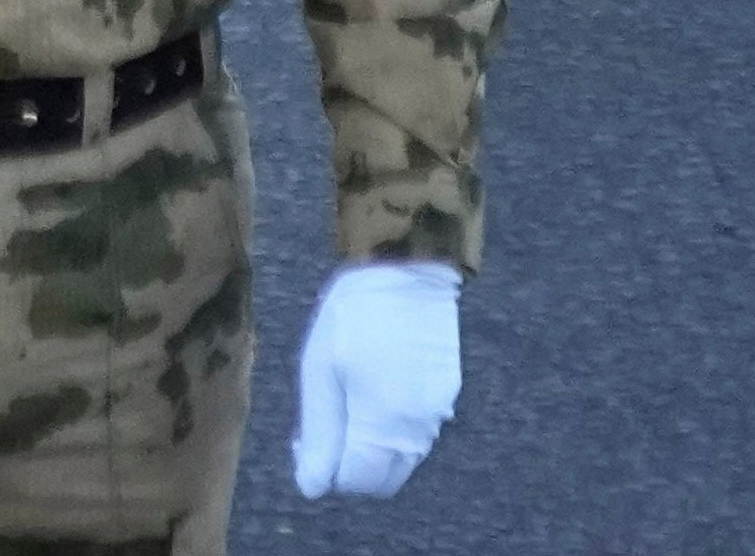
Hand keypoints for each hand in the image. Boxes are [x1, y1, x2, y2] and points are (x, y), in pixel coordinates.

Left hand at [291, 261, 464, 499]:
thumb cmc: (354, 314)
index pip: (357, 483)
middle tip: (325, 421)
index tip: (306, 438)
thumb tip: (313, 487)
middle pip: (383, 478)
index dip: (327, 470)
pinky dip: (392, 425)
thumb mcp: (320, 368)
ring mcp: (439, 413)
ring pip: (400, 457)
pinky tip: (374, 384)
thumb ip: (320, 433)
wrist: (408, 268)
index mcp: (386, 425)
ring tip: (347, 396)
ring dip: (372, 445)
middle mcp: (420, 429)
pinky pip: (416, 431)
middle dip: (351, 463)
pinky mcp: (447, 394)